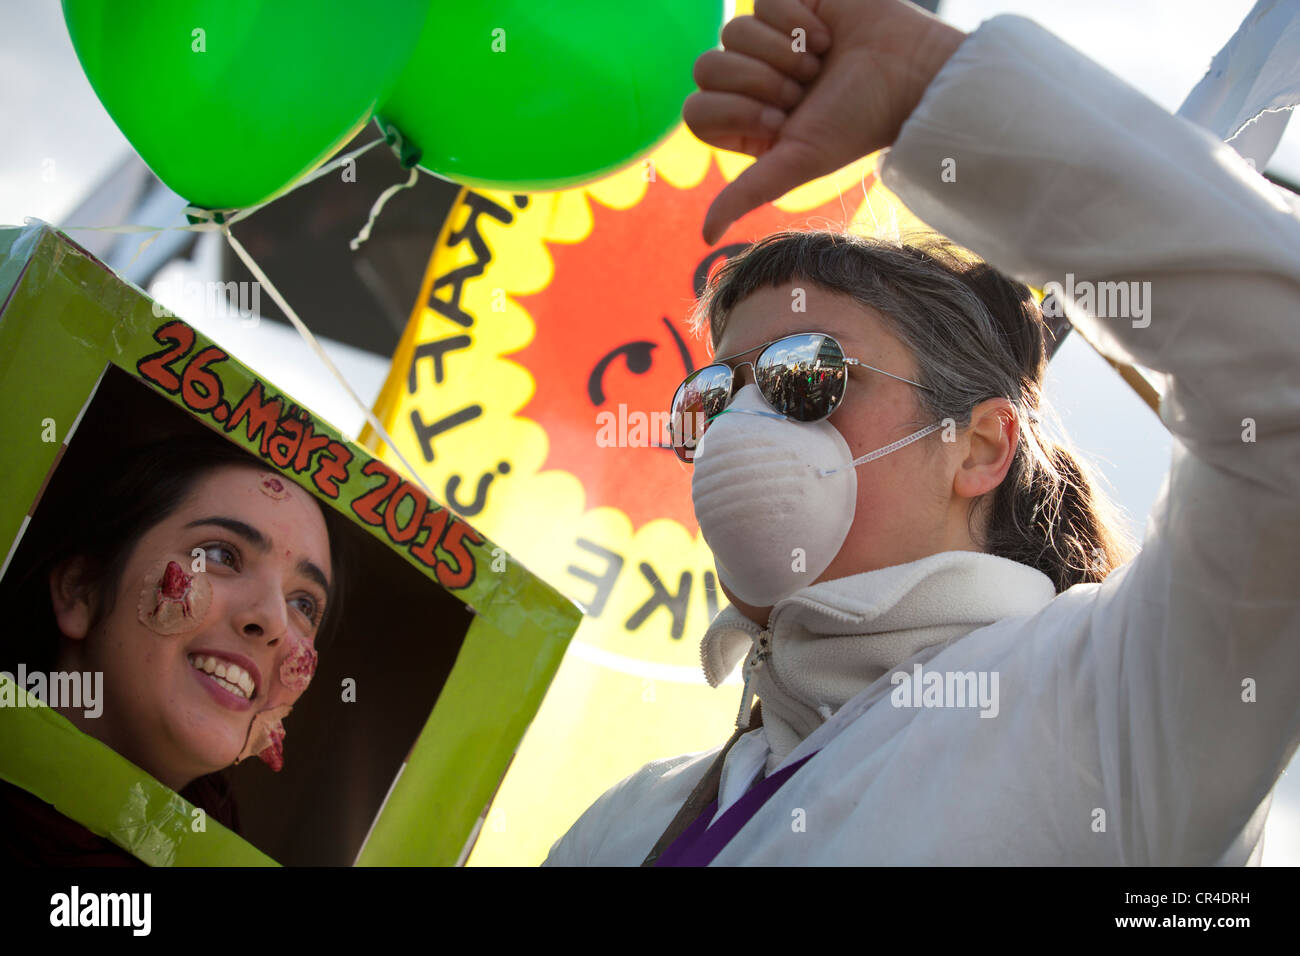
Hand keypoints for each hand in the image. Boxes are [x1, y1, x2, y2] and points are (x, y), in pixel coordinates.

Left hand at [684, 0, 966, 243]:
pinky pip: (762, 0)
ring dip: (784, 51)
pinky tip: (825, 36)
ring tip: (819, 64)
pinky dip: (797, 20)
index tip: (781, 119)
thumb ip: (745, 194)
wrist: (908, 74)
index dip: (735, 111)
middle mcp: (750, 83)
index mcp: (745, 122)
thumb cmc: (856, 124)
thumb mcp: (796, 164)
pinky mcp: (787, 3)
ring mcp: (766, 40)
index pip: (696, 111)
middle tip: (804, 91)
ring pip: (734, 31)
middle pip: (708, 67)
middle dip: (761, 81)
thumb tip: (705, 237)